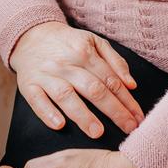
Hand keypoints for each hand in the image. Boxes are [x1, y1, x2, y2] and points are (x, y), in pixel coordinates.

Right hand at [8, 22, 144, 137]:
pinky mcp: (28, 84)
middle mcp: (66, 64)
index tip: (138, 118)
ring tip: (97, 132)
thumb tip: (131, 84)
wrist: (30, 35)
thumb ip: (115, 61)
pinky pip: (37, 100)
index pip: (111, 80)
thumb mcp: (94, 42)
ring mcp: (46, 75)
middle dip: (113, 110)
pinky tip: (59, 125)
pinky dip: (47, 113)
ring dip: (82, 114)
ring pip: (66, 95)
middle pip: (93, 89)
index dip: (127, 100)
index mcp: (85, 53)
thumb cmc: (68, 43)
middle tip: (128, 129)